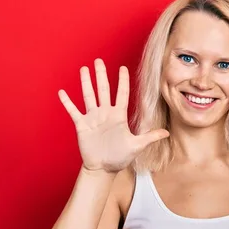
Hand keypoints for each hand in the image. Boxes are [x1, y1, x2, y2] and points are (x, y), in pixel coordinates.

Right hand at [58, 58, 168, 172]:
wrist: (103, 168)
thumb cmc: (120, 157)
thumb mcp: (137, 146)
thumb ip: (150, 137)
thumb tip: (167, 133)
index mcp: (118, 116)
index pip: (121, 94)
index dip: (122, 81)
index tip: (123, 68)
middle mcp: (105, 114)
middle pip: (103, 90)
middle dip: (101, 75)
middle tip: (98, 60)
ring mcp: (93, 118)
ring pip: (88, 96)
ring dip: (85, 83)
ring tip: (83, 69)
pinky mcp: (82, 126)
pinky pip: (73, 111)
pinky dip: (67, 102)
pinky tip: (62, 92)